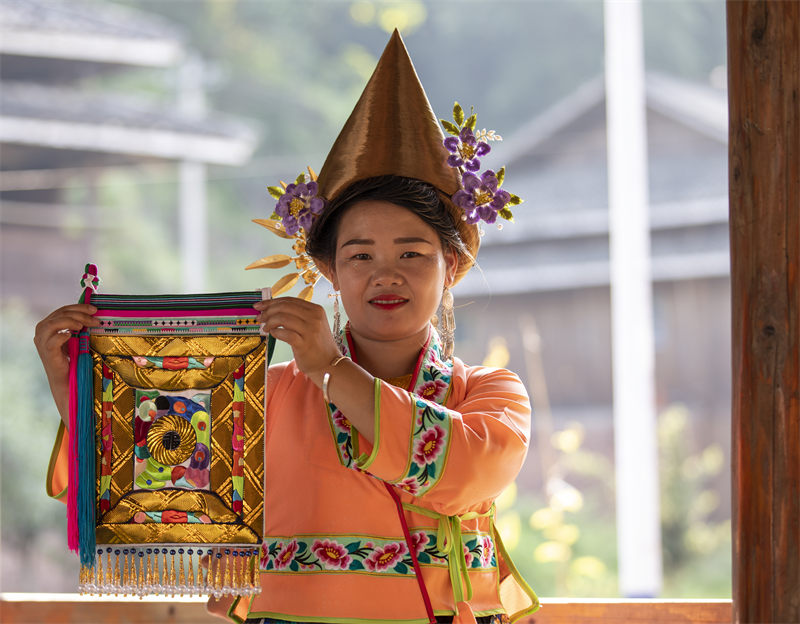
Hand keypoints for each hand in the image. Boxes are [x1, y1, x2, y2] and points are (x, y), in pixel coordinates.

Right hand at [33, 304, 98, 423]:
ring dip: (72, 321)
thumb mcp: (77, 337)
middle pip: (60, 314)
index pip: (63, 310)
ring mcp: (42, 342)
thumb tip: (94, 312)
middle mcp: (42, 331)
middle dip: (80, 313)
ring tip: (85, 325)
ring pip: (54, 323)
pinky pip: (52, 340)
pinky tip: (72, 334)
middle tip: (95, 319)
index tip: (95, 309)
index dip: (79, 307)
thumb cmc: (74, 358)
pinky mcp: (47, 353)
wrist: (68, 380)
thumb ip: (79, 325)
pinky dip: (62, 335)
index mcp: (48, 325)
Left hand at [254, 297, 340, 379]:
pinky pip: (285, 333)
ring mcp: (311, 330)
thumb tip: (272, 308)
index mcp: (316, 310)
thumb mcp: (311, 325)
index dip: (272, 302)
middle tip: (260, 317)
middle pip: (285, 307)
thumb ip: (297, 315)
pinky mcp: (305, 344)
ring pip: (283, 318)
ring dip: (270, 322)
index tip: (260, 306)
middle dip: (268, 311)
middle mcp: (315, 317)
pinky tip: (273, 334)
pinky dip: (275, 332)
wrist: (329, 364)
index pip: (290, 300)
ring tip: (265, 328)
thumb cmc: (316, 345)